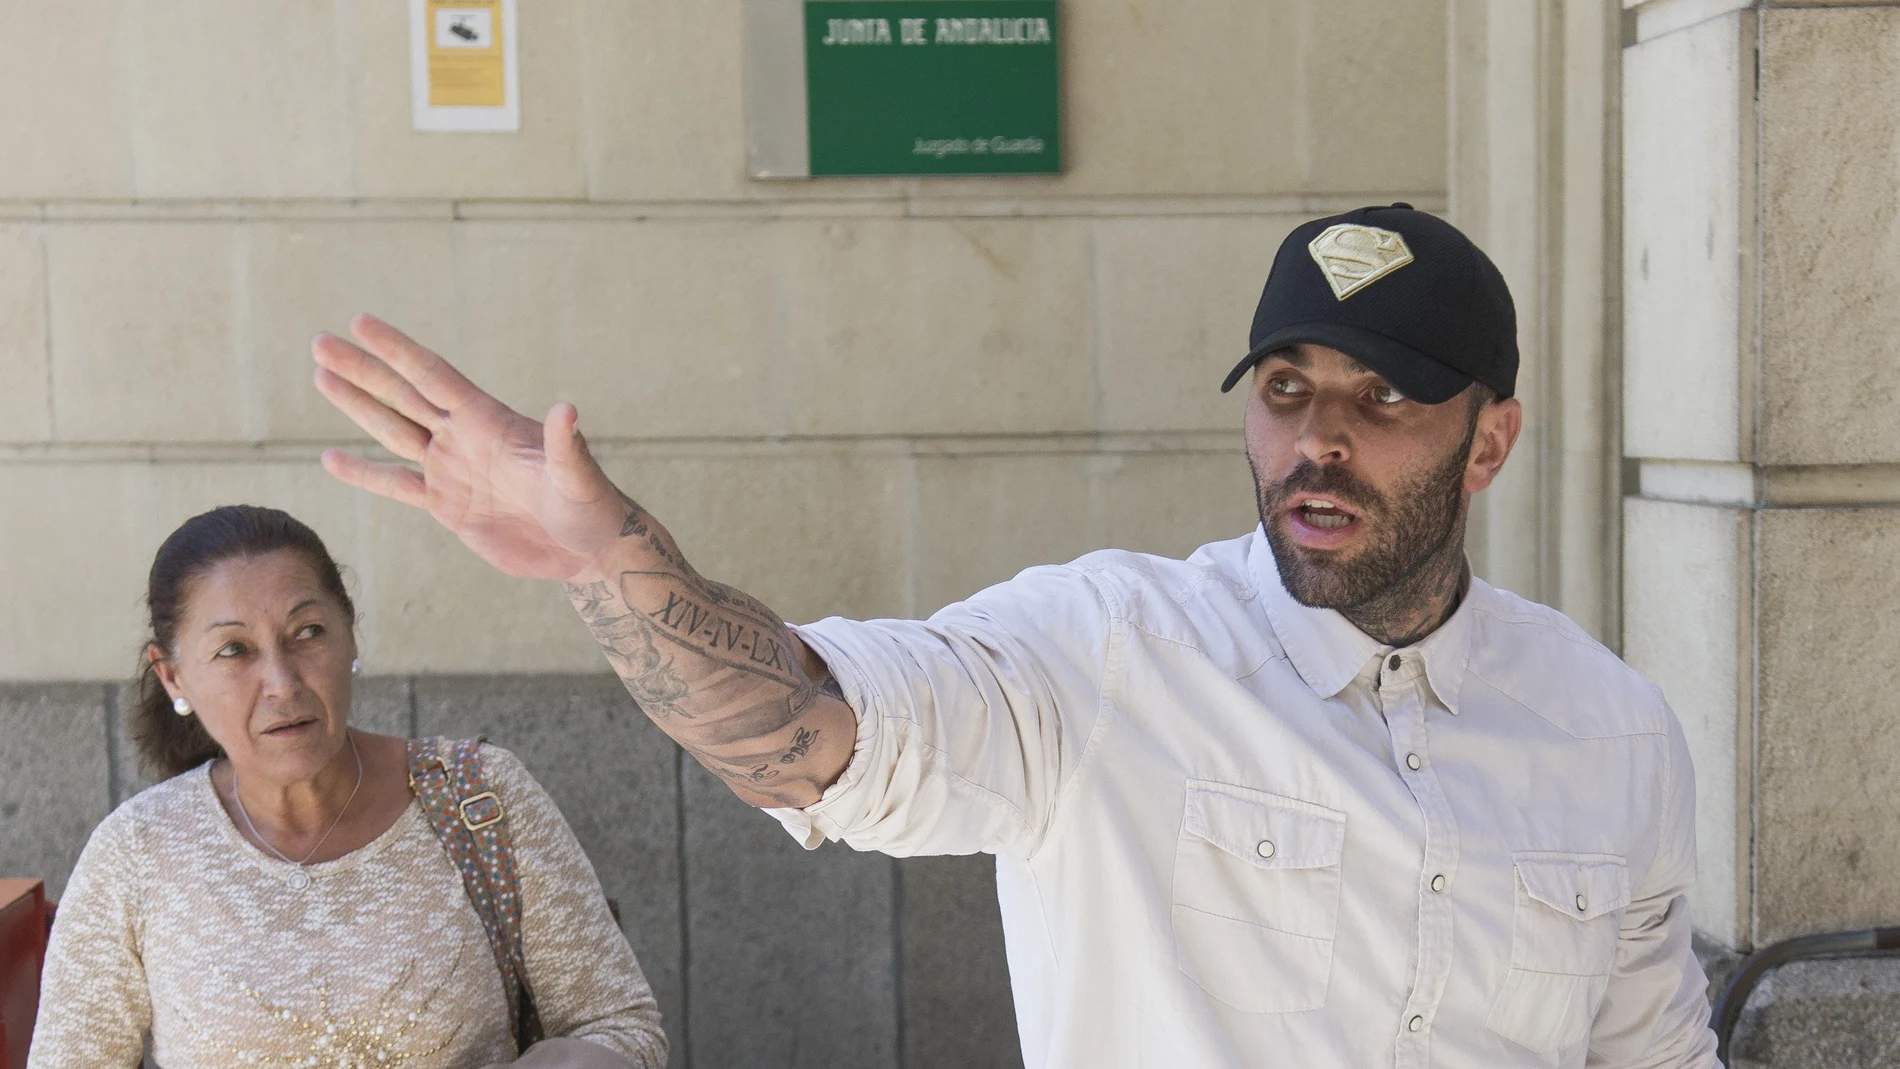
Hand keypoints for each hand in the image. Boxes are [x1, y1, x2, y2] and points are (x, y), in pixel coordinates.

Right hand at [312, 314, 627, 580]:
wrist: (588, 549)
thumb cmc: (591, 506)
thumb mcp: (577, 475)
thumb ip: (566, 444)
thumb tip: (568, 410)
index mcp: (489, 421)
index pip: (434, 377)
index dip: (398, 351)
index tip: (360, 322)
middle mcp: (464, 438)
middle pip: (403, 395)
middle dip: (362, 369)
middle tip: (320, 341)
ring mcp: (453, 470)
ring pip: (394, 431)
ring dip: (358, 406)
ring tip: (321, 376)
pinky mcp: (448, 506)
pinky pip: (397, 486)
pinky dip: (365, 473)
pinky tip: (332, 459)